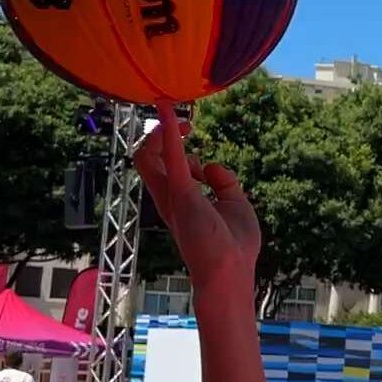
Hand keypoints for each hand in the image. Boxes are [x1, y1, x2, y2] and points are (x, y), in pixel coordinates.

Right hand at [133, 101, 261, 291]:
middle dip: (161, 135)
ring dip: (160, 132)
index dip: (180, 149)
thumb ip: (224, 182)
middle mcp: (170, 198)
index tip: (194, 138)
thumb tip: (212, 165)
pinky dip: (167, 132)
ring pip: (146, 158)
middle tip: (186, 122)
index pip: (165, 168)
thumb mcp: (235, 204)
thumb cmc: (235, 246)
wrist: (231, 271)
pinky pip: (169, 156)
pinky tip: (168, 110)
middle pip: (148, 160)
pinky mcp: (182, 193)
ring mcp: (173, 196)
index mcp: (181, 201)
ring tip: (176, 115)